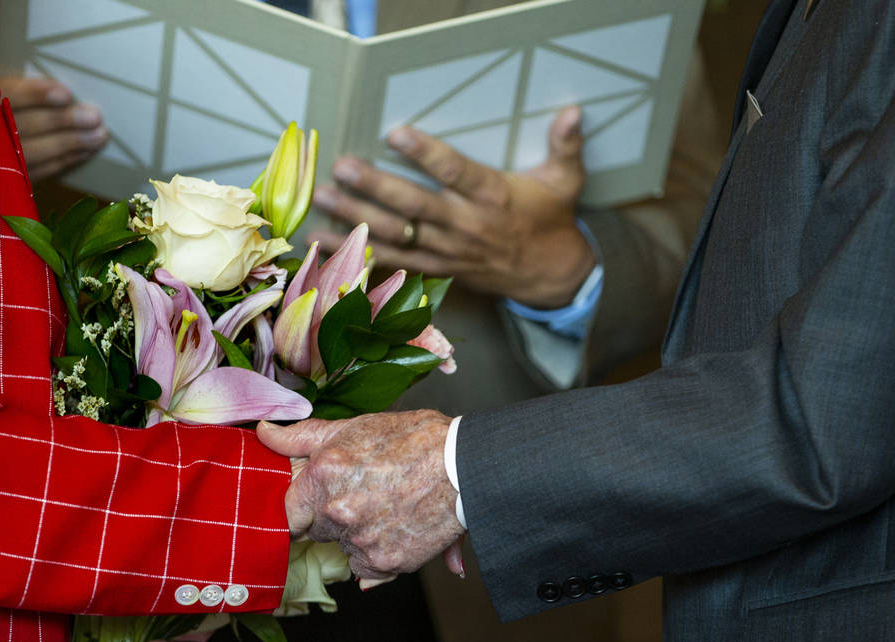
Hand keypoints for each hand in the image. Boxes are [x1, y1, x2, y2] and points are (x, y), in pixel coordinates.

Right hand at [0, 55, 108, 181]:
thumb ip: (2, 71)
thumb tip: (22, 59)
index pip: (6, 95)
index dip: (35, 94)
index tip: (66, 93)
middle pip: (23, 126)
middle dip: (61, 122)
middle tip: (94, 116)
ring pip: (34, 153)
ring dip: (71, 144)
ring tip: (99, 136)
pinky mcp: (8, 179)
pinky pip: (39, 171)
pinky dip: (65, 161)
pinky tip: (86, 152)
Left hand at [258, 411, 464, 581]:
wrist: (464, 465)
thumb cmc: (413, 440)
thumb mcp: (354, 427)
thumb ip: (302, 436)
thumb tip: (264, 434)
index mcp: (322, 475)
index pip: (286, 511)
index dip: (302, 506)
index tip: (316, 500)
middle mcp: (337, 512)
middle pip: (314, 530)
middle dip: (331, 516)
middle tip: (363, 494)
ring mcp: (360, 541)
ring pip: (342, 548)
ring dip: (357, 534)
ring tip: (387, 506)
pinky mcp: (385, 563)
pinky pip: (365, 569)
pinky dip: (377, 554)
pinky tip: (396, 526)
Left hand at [311, 106, 594, 308]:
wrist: (549, 276)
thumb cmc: (550, 220)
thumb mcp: (565, 181)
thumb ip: (565, 145)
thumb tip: (573, 111)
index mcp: (493, 199)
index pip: (456, 173)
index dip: (426, 154)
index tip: (395, 133)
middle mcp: (466, 226)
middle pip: (414, 206)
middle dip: (375, 187)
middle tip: (341, 168)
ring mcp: (447, 251)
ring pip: (396, 235)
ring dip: (356, 219)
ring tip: (322, 201)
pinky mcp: (436, 268)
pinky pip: (392, 262)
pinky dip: (359, 253)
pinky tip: (326, 242)